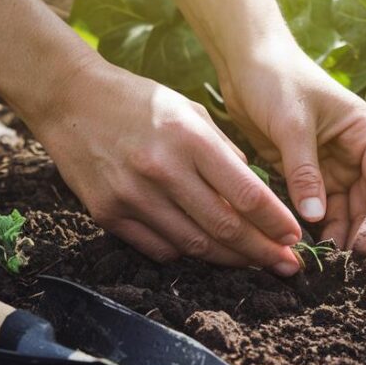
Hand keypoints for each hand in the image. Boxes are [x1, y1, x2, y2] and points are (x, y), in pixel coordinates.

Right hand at [31, 57, 302, 274]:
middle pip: (224, 227)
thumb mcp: (188, 110)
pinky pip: (159, 248)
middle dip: (262, 252)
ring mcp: (132, 196)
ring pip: (194, 245)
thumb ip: (223, 150)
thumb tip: (255, 193)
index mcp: (188, 138)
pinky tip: (206, 250)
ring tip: (254, 263)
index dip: (275, 222)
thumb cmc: (137, 101)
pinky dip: (188, 252)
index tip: (295, 238)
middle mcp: (161, 170)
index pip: (246, 193)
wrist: (70, 99)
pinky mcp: (107, 213)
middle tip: (287, 264)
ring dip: (229, 259)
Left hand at [220, 40, 365, 255]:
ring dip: (336, 232)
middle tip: (339, 261)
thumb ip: (305, 171)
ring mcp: (330, 162)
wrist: (244, 62)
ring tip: (322, 258)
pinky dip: (314, 224)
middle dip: (358, 230)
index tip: (363, 243)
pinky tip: (304, 243)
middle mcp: (355, 150)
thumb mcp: (292, 125)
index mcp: (365, 132)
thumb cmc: (276, 79)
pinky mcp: (305, 171)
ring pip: (343, 207)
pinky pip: (316, 204)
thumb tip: (316, 218)